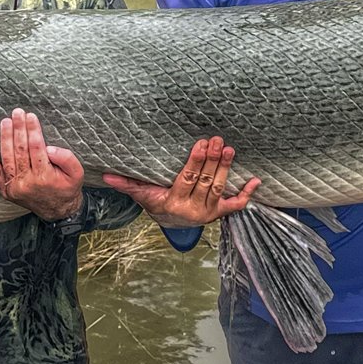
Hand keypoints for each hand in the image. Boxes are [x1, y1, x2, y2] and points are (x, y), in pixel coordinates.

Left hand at [0, 109, 84, 221]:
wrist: (58, 211)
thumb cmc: (67, 188)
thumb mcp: (77, 173)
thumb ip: (67, 158)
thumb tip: (49, 147)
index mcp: (45, 176)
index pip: (36, 147)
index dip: (33, 130)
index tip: (31, 116)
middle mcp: (28, 182)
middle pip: (20, 150)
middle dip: (18, 129)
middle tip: (17, 112)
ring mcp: (15, 187)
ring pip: (7, 158)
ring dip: (5, 138)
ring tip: (6, 121)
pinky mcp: (6, 191)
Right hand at [103, 136, 259, 227]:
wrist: (170, 223)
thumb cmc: (155, 203)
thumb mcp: (141, 194)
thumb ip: (127, 184)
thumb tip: (106, 174)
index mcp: (175, 202)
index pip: (187, 179)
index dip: (195, 162)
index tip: (201, 144)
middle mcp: (193, 209)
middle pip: (205, 182)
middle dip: (213, 161)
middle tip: (218, 140)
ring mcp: (208, 212)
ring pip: (219, 189)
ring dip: (226, 169)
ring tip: (229, 149)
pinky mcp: (219, 213)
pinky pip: (235, 205)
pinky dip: (247, 194)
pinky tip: (255, 180)